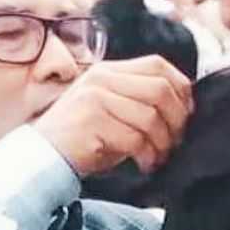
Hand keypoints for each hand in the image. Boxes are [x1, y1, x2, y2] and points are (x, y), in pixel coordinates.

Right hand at [34, 55, 193, 176]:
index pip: (158, 65)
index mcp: (108, 71)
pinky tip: (145, 164)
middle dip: (178, 120)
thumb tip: (184, 107)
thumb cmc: (83, 137)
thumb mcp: (110, 108)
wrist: (43, 156)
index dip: (181, 88)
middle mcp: (102, 79)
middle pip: (160, 90)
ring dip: (163, 143)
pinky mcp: (92, 122)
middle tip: (176, 141)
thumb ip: (138, 99)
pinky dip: (148, 156)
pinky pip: (136, 139)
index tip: (186, 113)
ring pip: (151, 117)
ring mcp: (95, 99)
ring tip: (159, 157)